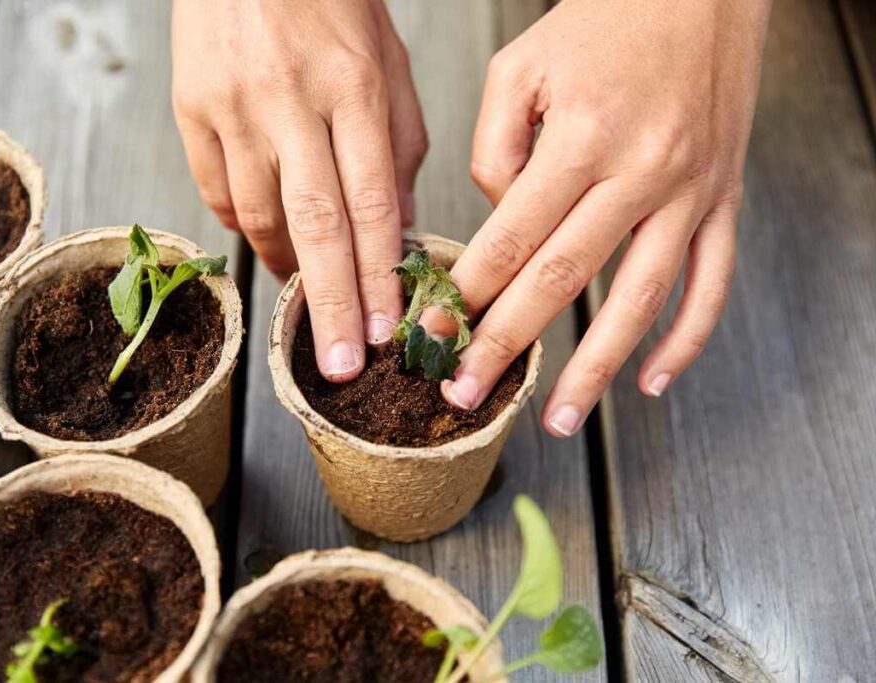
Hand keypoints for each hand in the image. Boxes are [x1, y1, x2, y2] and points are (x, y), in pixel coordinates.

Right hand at [172, 0, 427, 381]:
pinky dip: (242, 227)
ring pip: (257, 214)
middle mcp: (291, 100)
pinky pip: (215, 189)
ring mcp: (233, 106)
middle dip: (331, 304)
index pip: (371, 202)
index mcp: (354, 87)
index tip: (385, 331)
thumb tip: (396, 227)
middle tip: (342, 365)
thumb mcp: (387, 63)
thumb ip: (398, 146)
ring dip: (286, 269)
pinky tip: (268, 243)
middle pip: (314, 223)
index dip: (377, 276)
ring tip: (309, 307)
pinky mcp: (192, 109)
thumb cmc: (332, 3)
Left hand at [440, 0, 770, 434]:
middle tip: (466, 393)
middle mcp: (638, 172)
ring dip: (596, 368)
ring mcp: (688, 192)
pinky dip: (687, 338)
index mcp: (580, 138)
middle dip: (507, 345)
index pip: (510, 238)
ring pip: (639, 300)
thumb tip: (495, 223)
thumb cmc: (604, 21)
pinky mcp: (723, 199)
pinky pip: (712, 282)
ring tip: (560, 419)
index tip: (431, 335)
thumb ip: (494, 149)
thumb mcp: (522, 67)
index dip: (466, 294)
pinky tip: (653, 381)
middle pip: (563, 279)